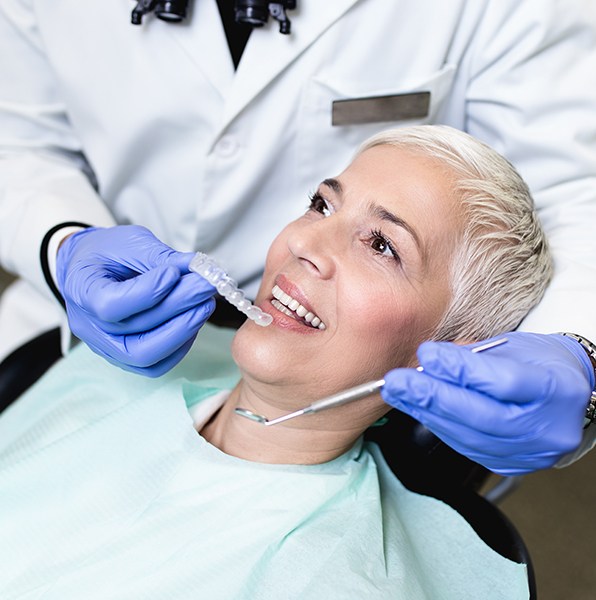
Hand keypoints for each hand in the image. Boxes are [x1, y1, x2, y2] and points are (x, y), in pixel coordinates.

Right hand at [56, 225, 215, 375]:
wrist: (91, 267)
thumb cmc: (107, 252)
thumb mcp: (129, 241)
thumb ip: (160, 256)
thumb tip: (197, 268)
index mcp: (80, 289)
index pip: (110, 305)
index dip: (147, 292)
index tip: (174, 272)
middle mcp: (89, 326)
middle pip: (135, 332)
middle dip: (178, 308)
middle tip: (205, 286)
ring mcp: (106, 346)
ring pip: (147, 356)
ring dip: (183, 329)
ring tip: (205, 303)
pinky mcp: (125, 357)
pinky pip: (155, 364)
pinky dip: (180, 345)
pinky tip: (194, 320)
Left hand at [381, 332, 593, 474]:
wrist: (569, 394)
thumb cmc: (541, 364)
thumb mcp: (515, 347)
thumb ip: (474, 356)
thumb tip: (430, 360)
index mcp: (557, 390)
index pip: (504, 382)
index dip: (461, 369)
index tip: (427, 354)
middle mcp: (547, 429)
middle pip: (482, 416)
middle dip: (432, 397)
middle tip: (398, 381)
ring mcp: (529, 453)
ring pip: (468, 437)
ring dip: (426, 413)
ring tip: (399, 393)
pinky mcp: (510, 465)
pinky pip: (466, 447)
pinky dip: (438, 425)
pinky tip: (418, 409)